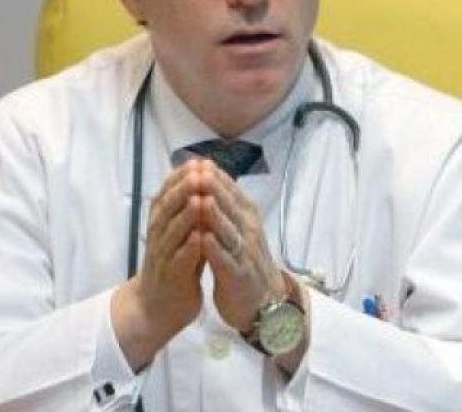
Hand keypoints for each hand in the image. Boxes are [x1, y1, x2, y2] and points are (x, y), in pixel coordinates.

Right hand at [111, 159, 207, 369]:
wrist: (156, 309)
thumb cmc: (173, 267)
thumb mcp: (178, 236)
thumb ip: (188, 212)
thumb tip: (200, 181)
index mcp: (160, 225)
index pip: (166, 195)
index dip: (180, 178)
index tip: (197, 161)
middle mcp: (158, 238)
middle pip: (167, 209)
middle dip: (183, 189)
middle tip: (198, 171)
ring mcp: (162, 259)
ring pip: (171, 232)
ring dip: (185, 214)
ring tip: (200, 196)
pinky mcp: (171, 279)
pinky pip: (178, 261)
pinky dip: (189, 248)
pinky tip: (200, 237)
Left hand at [197, 161, 286, 331]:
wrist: (263, 300)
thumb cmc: (244, 259)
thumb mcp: (238, 227)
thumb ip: (225, 205)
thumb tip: (206, 175)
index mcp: (247, 216)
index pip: (231, 191)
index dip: (215, 177)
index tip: (198, 161)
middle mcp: (249, 230)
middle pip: (231, 206)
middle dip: (214, 189)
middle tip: (199, 172)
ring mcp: (245, 253)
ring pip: (229, 231)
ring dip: (216, 216)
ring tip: (201, 200)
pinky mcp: (238, 276)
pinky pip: (227, 260)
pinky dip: (216, 249)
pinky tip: (204, 240)